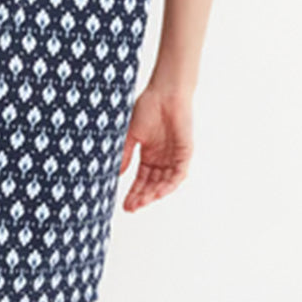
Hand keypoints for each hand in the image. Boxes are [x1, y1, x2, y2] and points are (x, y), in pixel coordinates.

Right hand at [118, 86, 193, 211]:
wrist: (165, 93)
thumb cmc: (148, 108)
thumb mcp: (131, 135)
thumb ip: (125, 155)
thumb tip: (116, 175)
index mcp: (149, 154)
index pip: (141, 180)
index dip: (134, 193)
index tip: (124, 205)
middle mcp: (162, 159)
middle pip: (152, 184)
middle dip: (142, 197)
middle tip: (131, 208)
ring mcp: (174, 156)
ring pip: (165, 183)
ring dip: (154, 194)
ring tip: (142, 202)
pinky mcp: (185, 153)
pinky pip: (178, 174)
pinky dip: (169, 184)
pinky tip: (159, 192)